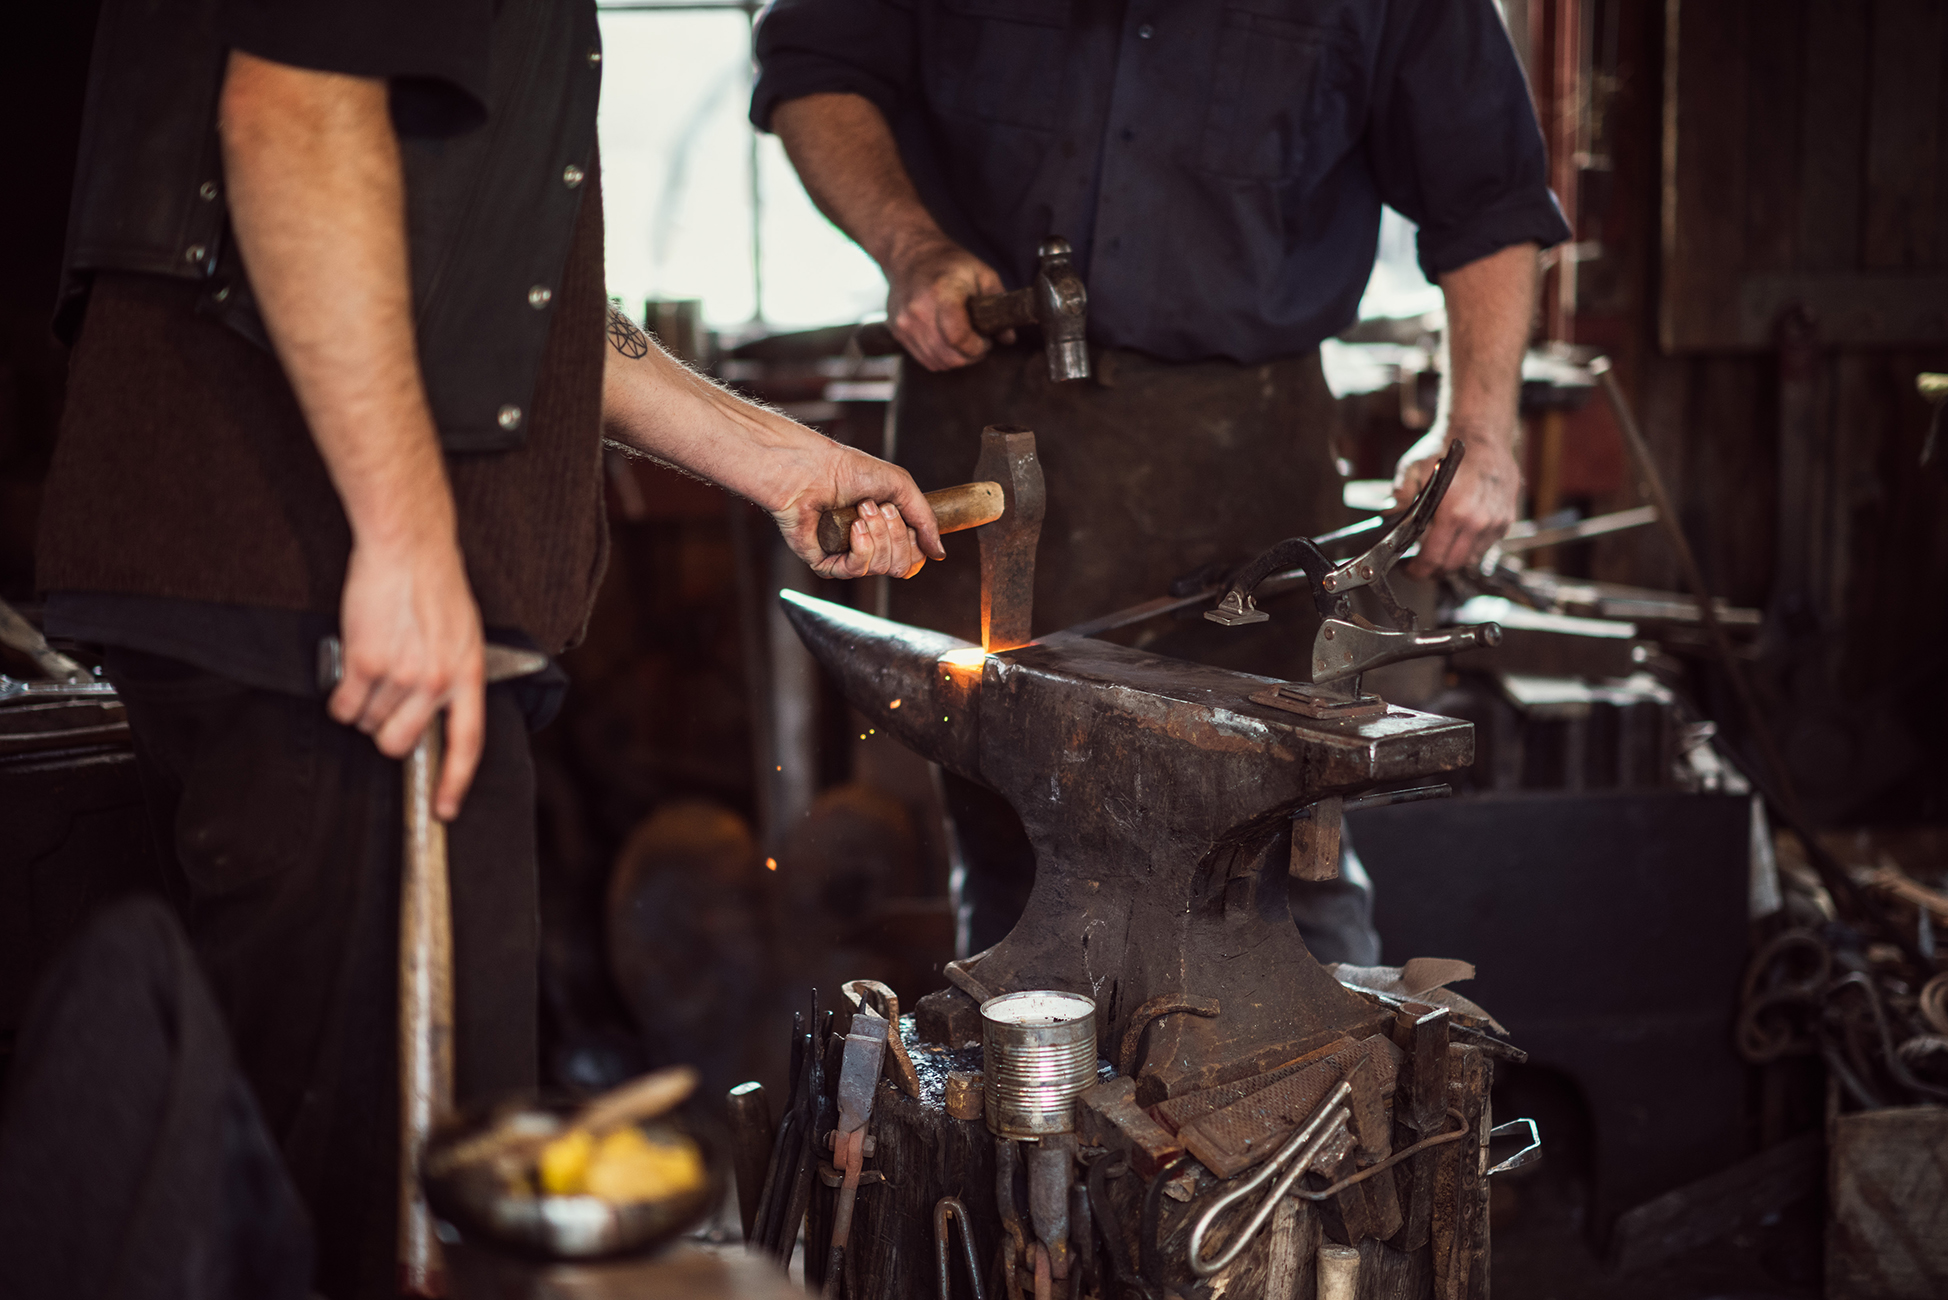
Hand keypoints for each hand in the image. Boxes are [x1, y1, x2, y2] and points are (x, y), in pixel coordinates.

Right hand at [328, 532, 484, 820]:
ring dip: (361, 705)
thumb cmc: (435, 586)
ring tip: (371, 667)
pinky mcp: (366, 662)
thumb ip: (454, 675)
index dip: (455, 781)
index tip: (444, 808)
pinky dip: (338, 696)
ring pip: (368, 722)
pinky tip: (347, 672)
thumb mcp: (465, 634)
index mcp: (469, 675)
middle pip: (401, 744)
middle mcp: (438, 681)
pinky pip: (343, 705)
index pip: (468, 743)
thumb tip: (437, 713)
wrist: (409, 547)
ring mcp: (402, 675)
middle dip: (385, 732)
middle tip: (382, 703)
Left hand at [772, 445, 946, 578]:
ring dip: (878, 535)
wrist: (812, 469)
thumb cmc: (850, 471)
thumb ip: (926, 520)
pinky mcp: (826, 564)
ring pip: (881, 568)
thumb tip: (939, 554)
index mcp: (887, 533)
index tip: (899, 512)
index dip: (914, 542)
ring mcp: (847, 558)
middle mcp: (869, 549)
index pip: (913, 559)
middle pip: (902, 566)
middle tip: (877, 506)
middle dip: (896, 535)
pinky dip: (861, 547)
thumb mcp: (901, 487)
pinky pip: (855, 571)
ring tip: (861, 510)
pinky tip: (853, 526)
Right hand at [886, 235, 1007, 371]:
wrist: (909, 254)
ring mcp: (905, 323)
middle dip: (970, 356)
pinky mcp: (898, 332)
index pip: (958, 337)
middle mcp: (918, 311)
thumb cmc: (949, 262)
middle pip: (949, 356)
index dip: (978, 347)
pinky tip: (948, 342)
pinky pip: (924, 359)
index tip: (986, 341)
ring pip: (937, 362)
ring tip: (964, 341)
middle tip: (978, 343)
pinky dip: (940, 358)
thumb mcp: (982, 273)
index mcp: (942, 293)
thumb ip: (998, 303)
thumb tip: (1009, 337)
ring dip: (956, 359)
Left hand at [1391, 428, 1521, 577]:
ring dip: (1452, 561)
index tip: (1410, 571)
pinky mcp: (1506, 519)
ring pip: (1471, 560)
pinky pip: (1486, 546)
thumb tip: (1389, 517)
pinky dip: (1470, 549)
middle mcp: (1478, 521)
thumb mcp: (1412, 468)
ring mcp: (1495, 521)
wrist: (1481, 433)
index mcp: (1453, 512)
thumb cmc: (1447, 450)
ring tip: (1438, 553)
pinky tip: (1457, 539)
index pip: (1434, 558)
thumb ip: (1399, 495)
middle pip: (1453, 565)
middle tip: (1421, 565)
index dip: (1418, 571)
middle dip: (1433, 570)